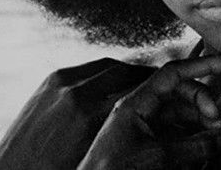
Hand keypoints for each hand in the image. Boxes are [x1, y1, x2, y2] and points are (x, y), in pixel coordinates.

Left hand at [0, 58, 154, 169]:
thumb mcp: (94, 155)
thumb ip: (119, 130)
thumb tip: (146, 118)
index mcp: (88, 115)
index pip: (136, 89)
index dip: (155, 85)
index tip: (168, 86)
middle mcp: (77, 92)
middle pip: (125, 71)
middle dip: (144, 74)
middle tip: (158, 79)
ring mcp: (62, 82)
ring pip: (108, 65)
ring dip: (126, 69)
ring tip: (138, 79)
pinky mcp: (52, 79)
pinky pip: (88, 67)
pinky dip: (104, 70)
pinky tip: (112, 80)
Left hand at [77, 55, 220, 169]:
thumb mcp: (156, 158)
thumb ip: (192, 147)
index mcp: (137, 102)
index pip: (175, 72)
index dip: (203, 65)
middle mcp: (142, 108)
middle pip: (181, 91)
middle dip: (204, 101)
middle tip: (218, 120)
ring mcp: (145, 124)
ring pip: (181, 111)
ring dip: (201, 119)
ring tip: (216, 133)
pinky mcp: (149, 141)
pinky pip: (176, 129)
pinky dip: (193, 133)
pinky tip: (204, 143)